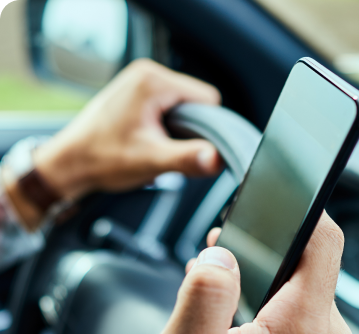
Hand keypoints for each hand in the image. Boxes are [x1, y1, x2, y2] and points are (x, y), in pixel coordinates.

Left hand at [8, 59, 221, 227]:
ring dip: (178, 130)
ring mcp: (139, 82)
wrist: (70, 163)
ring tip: (154, 144)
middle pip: (196, 102)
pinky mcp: (136, 94)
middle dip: (190, 129)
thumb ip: (187, 158)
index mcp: (152, 81)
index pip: (208, 99)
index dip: (207, 128)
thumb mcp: (151, 161)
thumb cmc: (102, 158)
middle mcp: (146, 74)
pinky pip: (168, 108)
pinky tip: (148, 139)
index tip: (187, 146)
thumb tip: (218, 158)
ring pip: (183, 106)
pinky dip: (166, 127)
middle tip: (165, 148)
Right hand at [142, 213, 353, 333]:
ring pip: (307, 281)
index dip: (301, 209)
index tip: (276, 193)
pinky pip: (305, 305)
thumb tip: (222, 254)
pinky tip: (246, 309)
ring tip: (230, 286)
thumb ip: (205, 296)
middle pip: (314, 259)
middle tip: (225, 253)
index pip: (323, 243)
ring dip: (269, 271)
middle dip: (270, 243)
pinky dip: (276, 294)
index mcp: (302, 330)